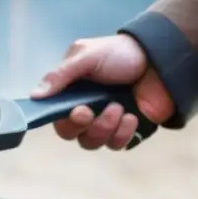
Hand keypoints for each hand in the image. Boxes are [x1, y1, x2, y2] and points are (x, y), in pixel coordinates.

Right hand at [31, 34, 175, 149]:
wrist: (163, 59)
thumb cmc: (121, 53)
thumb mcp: (87, 56)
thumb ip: (60, 75)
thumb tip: (34, 96)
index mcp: (71, 92)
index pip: (54, 116)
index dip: (61, 120)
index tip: (76, 111)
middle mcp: (85, 109)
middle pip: (70, 134)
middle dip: (81, 126)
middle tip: (90, 112)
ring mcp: (105, 121)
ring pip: (91, 142)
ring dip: (104, 128)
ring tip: (118, 107)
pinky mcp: (126, 130)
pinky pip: (116, 145)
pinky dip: (123, 133)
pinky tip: (131, 116)